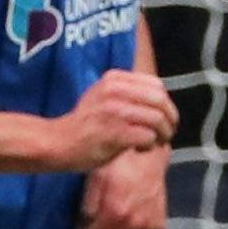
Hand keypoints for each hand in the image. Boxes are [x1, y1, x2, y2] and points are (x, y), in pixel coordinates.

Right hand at [43, 71, 177, 171]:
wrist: (57, 143)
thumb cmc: (84, 124)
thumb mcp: (103, 96)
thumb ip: (128, 92)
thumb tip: (160, 99)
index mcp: (114, 79)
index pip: (156, 85)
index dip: (166, 103)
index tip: (164, 116)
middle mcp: (115, 91)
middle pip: (160, 101)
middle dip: (170, 119)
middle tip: (166, 132)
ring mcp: (115, 111)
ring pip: (158, 119)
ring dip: (162, 134)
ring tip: (153, 143)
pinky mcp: (116, 133)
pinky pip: (148, 136)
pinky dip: (150, 145)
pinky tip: (139, 149)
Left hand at [78, 139, 169, 228]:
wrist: (149, 157)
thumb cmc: (119, 164)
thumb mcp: (94, 179)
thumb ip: (88, 206)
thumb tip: (86, 225)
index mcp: (117, 212)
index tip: (82, 226)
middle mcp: (135, 224)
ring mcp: (149, 227)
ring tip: (109, 225)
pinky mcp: (158, 227)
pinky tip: (125, 223)